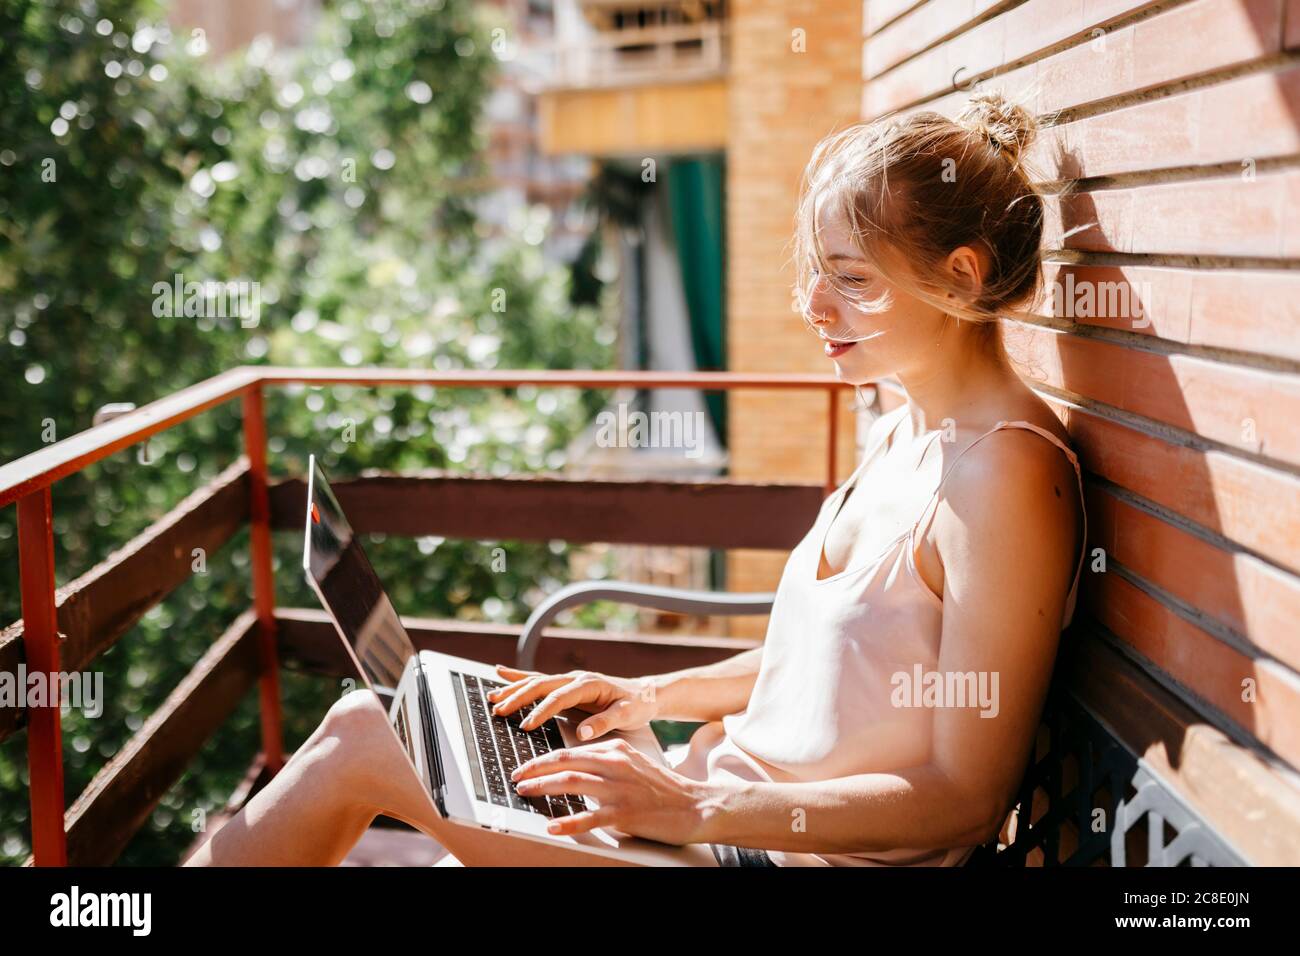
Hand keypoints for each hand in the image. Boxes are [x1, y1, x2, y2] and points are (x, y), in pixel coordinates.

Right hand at [488, 665, 660, 740]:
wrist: (645, 693)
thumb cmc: (637, 705)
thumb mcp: (627, 715)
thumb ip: (605, 722)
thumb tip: (583, 732)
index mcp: (588, 684)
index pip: (559, 698)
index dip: (541, 711)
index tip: (526, 725)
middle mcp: (576, 678)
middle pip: (541, 685)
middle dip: (518, 697)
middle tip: (498, 711)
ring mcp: (570, 680)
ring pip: (536, 681)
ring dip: (513, 688)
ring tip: (492, 697)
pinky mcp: (567, 685)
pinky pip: (539, 680)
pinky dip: (519, 678)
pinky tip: (501, 674)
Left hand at [511, 737, 720, 843]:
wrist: (694, 805)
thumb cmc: (661, 787)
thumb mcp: (631, 763)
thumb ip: (604, 761)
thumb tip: (573, 765)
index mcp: (615, 750)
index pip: (570, 751)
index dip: (543, 758)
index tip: (525, 765)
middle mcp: (615, 764)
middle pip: (565, 762)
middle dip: (535, 769)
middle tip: (515, 777)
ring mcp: (619, 789)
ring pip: (572, 783)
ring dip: (543, 787)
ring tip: (524, 792)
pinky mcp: (624, 814)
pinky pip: (589, 818)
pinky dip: (567, 823)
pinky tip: (552, 826)